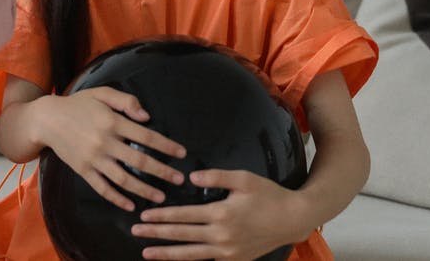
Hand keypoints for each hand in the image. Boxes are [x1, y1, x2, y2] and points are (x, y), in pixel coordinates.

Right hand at [39, 87, 186, 210]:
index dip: (166, 146)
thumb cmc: (77, 104)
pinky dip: (117, 199)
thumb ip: (126, 101)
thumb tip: (147, 116)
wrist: (46, 119)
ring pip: (123, 179)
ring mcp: (93, 159)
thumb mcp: (102, 93)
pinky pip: (102, 188)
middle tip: (180, 181)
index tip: (182, 154)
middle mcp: (104, 142)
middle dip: (163, 172)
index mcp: (112, 122)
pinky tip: (131, 205)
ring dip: (144, 190)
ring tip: (160, 197)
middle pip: (139, 160)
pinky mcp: (83, 170)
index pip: (146, 136)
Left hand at [132, 169, 310, 259]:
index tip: (144, 217)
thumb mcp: (244, 179)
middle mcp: (222, 236)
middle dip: (156, 234)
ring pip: (191, 254)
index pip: (183, 215)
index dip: (162, 216)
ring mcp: (228, 251)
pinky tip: (175, 259)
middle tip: (135, 233)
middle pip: (182, 235)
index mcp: (221, 214)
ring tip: (147, 253)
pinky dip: (189, 260)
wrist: (293, 220)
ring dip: (167, 253)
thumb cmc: (269, 195)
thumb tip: (191, 178)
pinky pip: (206, 260)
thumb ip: (216, 176)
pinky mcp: (235, 259)